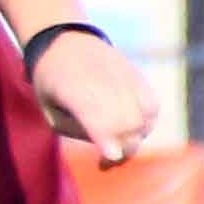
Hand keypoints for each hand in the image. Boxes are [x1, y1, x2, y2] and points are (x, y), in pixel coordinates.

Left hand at [29, 31, 155, 165]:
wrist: (65, 41)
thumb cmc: (52, 83)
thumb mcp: (49, 110)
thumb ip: (76, 131)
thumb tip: (111, 148)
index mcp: (71, 89)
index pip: (96, 115)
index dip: (106, 138)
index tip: (110, 157)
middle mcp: (102, 80)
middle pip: (126, 123)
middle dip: (122, 149)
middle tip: (107, 162)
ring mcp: (123, 76)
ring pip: (144, 117)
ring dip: (136, 139)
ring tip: (119, 145)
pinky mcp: (137, 76)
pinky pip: (153, 106)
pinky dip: (147, 124)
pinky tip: (134, 130)